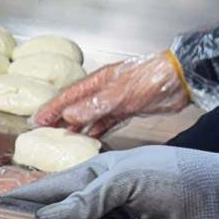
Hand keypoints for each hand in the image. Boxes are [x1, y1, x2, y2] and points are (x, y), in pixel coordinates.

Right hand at [31, 53, 187, 136]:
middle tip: (44, 132)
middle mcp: (103, 90)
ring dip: (77, 127)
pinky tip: (91, 139)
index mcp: (97, 82)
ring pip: (89, 116)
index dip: (50, 109)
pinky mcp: (128, 109)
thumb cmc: (152, 79)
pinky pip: (106, 122)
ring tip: (64, 139)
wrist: (182, 79)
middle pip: (75, 106)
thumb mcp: (119, 95)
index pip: (67, 98)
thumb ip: (93, 106)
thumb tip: (69, 116)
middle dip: (59, 119)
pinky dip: (97, 130)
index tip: (36, 121)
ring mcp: (115, 100)